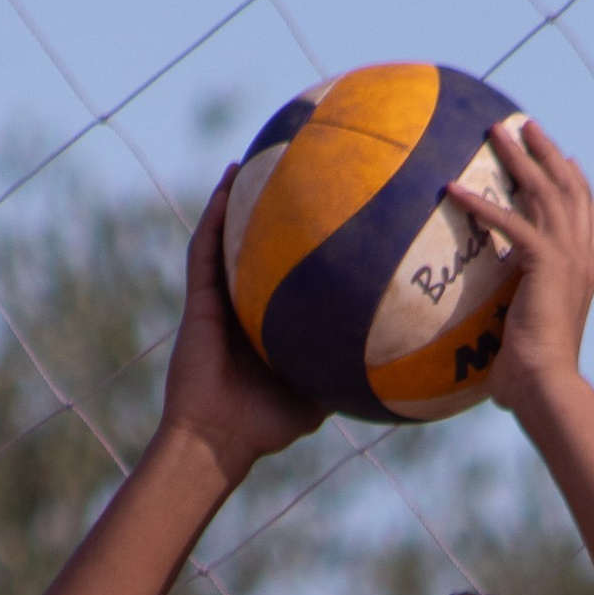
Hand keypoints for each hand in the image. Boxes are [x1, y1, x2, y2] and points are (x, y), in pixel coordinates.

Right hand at [158, 171, 323, 483]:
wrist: (219, 439)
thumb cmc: (268, 425)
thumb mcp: (320, 394)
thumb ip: (347, 371)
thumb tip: (394, 353)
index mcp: (268, 321)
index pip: (287, 271)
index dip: (302, 241)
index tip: (328, 207)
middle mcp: (243, 304)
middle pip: (256, 246)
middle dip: (269, 208)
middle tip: (293, 167)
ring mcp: (219, 299)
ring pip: (227, 237)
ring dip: (238, 197)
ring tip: (256, 156)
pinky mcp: (199, 298)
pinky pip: (205, 248)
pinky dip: (215, 214)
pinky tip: (230, 181)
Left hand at [464, 117, 593, 420]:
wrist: (547, 386)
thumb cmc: (531, 379)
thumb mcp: (524, 337)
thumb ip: (512, 319)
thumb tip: (483, 341)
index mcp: (583, 272)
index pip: (586, 216)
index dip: (576, 184)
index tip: (564, 160)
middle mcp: (581, 258)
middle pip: (570, 189)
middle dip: (548, 153)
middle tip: (526, 127)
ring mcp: (568, 257)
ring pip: (546, 191)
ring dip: (521, 158)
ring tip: (498, 132)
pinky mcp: (546, 262)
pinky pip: (509, 221)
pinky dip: (480, 204)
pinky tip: (453, 190)